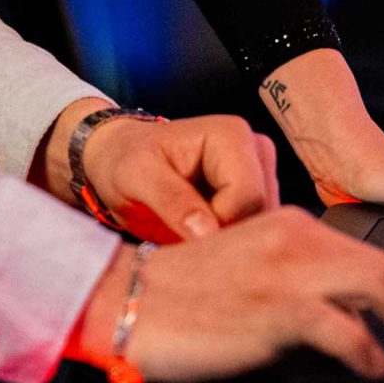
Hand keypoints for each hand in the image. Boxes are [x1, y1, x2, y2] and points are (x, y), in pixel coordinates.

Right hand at [65, 206, 383, 382]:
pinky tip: (374, 368)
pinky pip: (346, 329)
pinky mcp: (276, 308)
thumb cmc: (182, 292)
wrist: (132, 297)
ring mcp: (288, 272)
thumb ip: (300, 279)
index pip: (371, 252)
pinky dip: (370, 352)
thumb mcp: (252, 266)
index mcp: (291, 225)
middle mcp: (296, 238)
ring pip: (381, 286)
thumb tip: (350, 319)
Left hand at [83, 112, 278, 240]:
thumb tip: (208, 232)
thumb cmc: (125, 161)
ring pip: (262, 228)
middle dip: (225, 239)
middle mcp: (256, 150)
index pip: (248, 199)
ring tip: (185, 239)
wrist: (120, 159)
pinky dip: (230, 244)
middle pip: (261, 215)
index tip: (181, 240)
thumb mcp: (136, 177)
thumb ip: (172, 200)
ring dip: (228, 244)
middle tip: (182, 247)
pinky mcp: (257, 196)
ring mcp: (261, 174)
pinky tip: (199, 241)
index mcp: (232, 135)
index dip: (219, 228)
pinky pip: (256, 232)